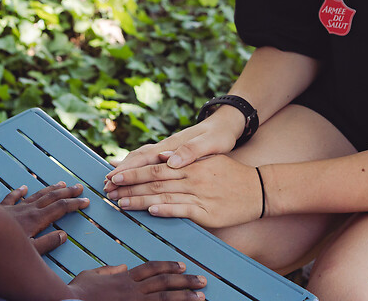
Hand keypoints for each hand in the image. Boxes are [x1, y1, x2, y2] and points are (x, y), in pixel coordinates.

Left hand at [0, 182, 87, 253]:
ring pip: (36, 195)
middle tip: (80, 187)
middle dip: (67, 192)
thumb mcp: (29, 251)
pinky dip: (19, 192)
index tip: (86, 201)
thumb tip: (63, 235)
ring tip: (61, 183)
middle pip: (51, 198)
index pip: (60, 209)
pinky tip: (24, 187)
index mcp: (36, 220)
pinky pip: (12, 197)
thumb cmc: (1, 248)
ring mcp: (14, 208)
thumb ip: (47, 243)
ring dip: (50, 189)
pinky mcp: (1, 209)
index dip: (74, 204)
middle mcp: (27, 210)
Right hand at [68, 261, 205, 299]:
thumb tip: (122, 268)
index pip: (152, 269)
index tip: (182, 266)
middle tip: (203, 281)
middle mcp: (133, 289)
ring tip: (202, 297)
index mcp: (125, 277)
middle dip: (186, 282)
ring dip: (186, 297)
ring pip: (166, 298)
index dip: (169, 267)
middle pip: (165, 283)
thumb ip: (108, 270)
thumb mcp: (92, 274)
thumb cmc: (77, 292)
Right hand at [105, 109, 242, 188]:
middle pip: (137, 159)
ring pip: (140, 159)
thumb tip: (171, 161)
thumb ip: (192, 151)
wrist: (225, 124)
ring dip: (125, 171)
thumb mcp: (211, 143)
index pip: (145, 158)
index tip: (113, 179)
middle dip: (121, 172)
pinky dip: (135, 168)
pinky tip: (129, 174)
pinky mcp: (170, 153)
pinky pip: (147, 161)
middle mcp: (165, 147)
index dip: (128, 169)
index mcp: (172, 146)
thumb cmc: (219, 136)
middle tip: (105, 187)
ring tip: (111, 183)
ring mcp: (166, 150)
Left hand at [105, 155, 262, 228]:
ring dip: (140, 199)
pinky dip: (166, 210)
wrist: (259, 189)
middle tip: (108, 187)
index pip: (155, 166)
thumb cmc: (231, 174)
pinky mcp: (207, 212)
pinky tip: (151, 211)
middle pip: (154, 180)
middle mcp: (191, 177)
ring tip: (120, 201)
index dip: (133, 170)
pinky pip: (183, 210)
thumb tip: (162, 156)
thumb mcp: (208, 159)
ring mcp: (199, 194)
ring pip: (164, 195)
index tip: (114, 174)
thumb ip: (185, 157)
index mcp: (189, 164)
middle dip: (129, 184)